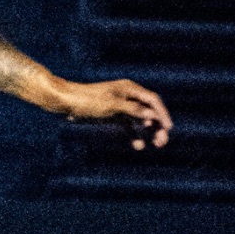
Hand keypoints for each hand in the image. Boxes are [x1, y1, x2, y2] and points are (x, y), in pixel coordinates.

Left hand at [56, 78, 172, 150]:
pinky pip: (128, 126)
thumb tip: (153, 116)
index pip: (152, 100)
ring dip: (149, 132)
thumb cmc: (87, 100)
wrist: (65, 102)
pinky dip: (134, 134)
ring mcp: (120, 106)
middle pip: (149, 110)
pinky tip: (138, 145)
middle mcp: (127, 96)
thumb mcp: (111, 106)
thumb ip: (132, 110)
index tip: (169, 128)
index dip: (162, 114)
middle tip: (162, 141)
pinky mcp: (112, 116)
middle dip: (158, 125)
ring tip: (156, 145)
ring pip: (140, 120)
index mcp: (129, 88)